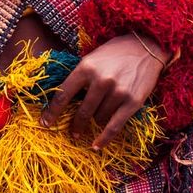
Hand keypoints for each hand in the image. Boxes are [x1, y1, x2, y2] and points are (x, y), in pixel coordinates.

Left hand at [40, 33, 167, 150]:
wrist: (147, 46)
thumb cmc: (116, 52)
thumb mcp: (92, 58)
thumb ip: (80, 76)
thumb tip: (64, 101)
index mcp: (86, 67)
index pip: (63, 94)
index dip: (52, 112)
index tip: (45, 123)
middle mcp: (101, 80)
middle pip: (81, 111)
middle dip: (75, 125)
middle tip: (72, 132)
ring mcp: (118, 91)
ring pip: (99, 118)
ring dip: (97, 119)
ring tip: (101, 112)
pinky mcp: (133, 102)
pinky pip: (114, 126)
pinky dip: (104, 139)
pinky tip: (96, 146)